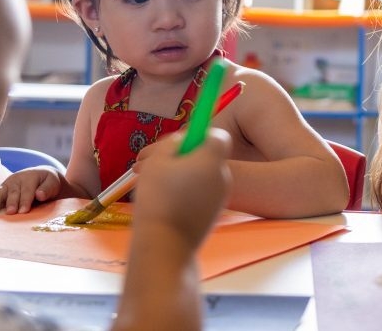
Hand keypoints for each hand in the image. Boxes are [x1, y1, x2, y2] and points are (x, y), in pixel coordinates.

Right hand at [0, 167, 62, 214]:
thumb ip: (47, 189)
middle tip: (11, 212)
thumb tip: (39, 195)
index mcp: (30, 177)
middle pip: (13, 192)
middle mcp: (17, 179)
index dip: (25, 201)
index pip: (27, 190)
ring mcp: (7, 184)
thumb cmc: (48, 182)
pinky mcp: (2, 189)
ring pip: (1, 192)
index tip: (24, 211)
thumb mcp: (53, 183)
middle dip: (12, 202)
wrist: (41, 177)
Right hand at [131, 127, 231, 247]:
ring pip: (205, 175)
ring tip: (160, 186)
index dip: (198, 136)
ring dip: (187, 175)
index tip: (179, 146)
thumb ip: (172, 143)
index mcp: (213, 158)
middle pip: (210, 155)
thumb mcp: (157, 160)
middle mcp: (224, 175)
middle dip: (189, 156)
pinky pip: (203, 193)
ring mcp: (222, 196)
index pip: (217, 135)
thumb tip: (183, 140)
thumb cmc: (159, 197)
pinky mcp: (215, 213)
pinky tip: (168, 202)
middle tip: (162, 164)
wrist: (166, 245)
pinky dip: (190, 192)